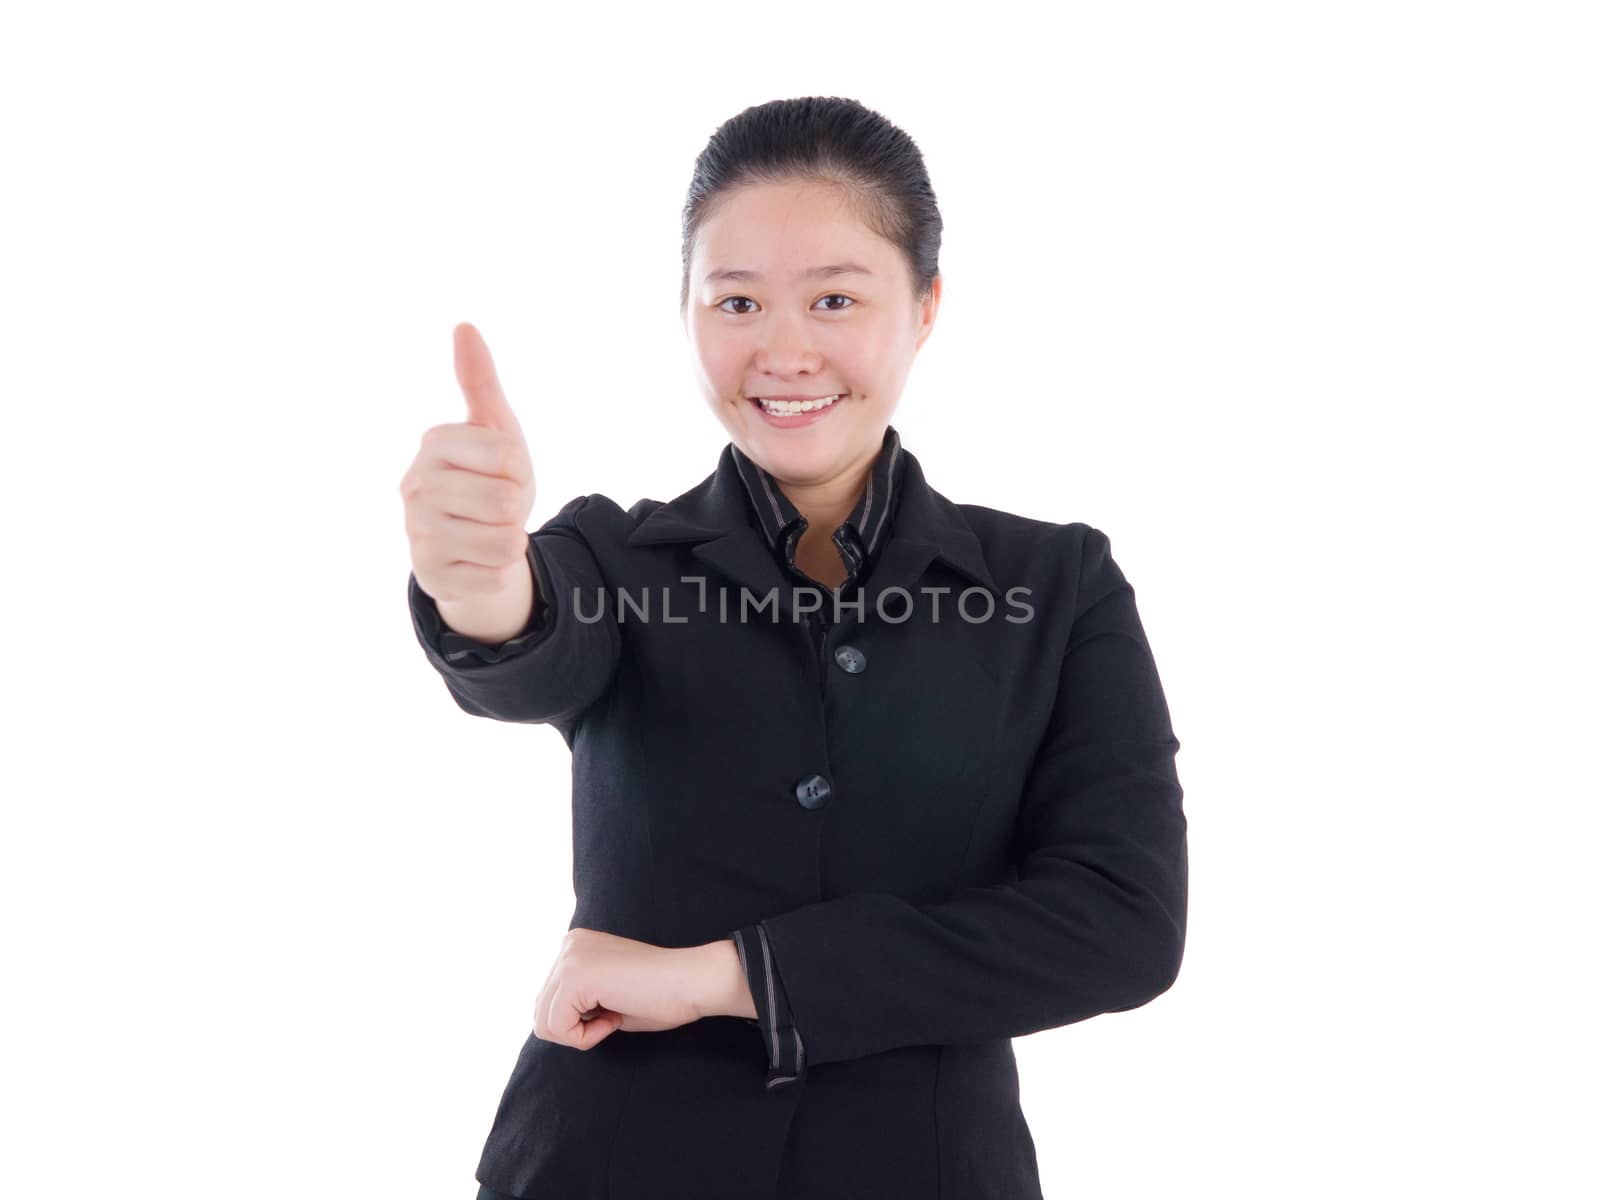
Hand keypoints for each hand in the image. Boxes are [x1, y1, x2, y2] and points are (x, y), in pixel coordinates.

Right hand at [399, 322, 536, 605]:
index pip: (507, 456)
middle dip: (515, 508)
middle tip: (495, 507)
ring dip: (511, 541)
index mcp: (434, 443)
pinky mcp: (429, 574)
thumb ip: (480, 381)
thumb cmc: (487, 478)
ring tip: (489, 533)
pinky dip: (499, 572)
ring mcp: (416, 533)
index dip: (519, 469)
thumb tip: (464, 326)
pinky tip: (479, 561)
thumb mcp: (494, 429)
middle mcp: (414, 486)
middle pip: (506, 503)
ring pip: (504, 542)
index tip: (501, 471)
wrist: (470, 544)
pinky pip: (495, 577)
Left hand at [531, 929, 730, 1050]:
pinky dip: (585, 1036)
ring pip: (544, 1023)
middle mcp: (568, 945)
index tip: (616, 1007)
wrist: (691, 981)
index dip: (581, 1021)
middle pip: (541, 1012)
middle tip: (614, 1016)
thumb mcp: (606, 996)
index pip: (549, 1002)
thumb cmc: (661, 995)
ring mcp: (569, 958)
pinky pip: (557, 1027)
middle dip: (575, 1028)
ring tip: (615, 1015)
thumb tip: (548, 1025)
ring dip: (580, 1033)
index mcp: (576, 946)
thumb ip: (577, 1002)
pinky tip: (614, 1018)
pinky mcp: (574, 976)